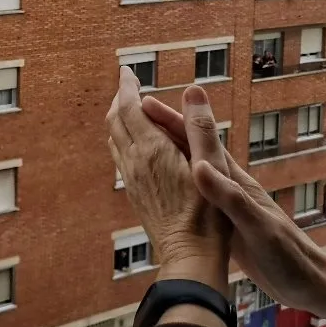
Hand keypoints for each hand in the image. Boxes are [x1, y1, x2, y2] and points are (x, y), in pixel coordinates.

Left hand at [106, 68, 230, 293]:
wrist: (189, 256)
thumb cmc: (207, 214)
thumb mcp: (211, 166)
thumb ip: (199, 126)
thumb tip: (193, 89)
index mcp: (151, 150)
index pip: (129, 108)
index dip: (127, 86)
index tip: (126, 70)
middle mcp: (134, 162)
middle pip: (116, 121)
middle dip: (120, 99)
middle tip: (128, 83)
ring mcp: (131, 179)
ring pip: (115, 139)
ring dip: (119, 118)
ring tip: (130, 108)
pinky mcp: (134, 193)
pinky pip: (120, 157)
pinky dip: (123, 138)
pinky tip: (133, 144)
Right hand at [143, 94, 325, 312]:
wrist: (307, 282)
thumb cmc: (287, 255)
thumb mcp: (258, 225)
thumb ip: (230, 196)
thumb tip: (200, 166)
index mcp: (233, 181)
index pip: (198, 142)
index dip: (173, 121)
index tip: (146, 103)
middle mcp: (227, 185)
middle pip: (189, 148)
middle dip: (163, 128)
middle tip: (136, 111)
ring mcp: (224, 202)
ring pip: (186, 168)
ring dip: (164, 151)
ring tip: (143, 140)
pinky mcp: (222, 221)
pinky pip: (189, 192)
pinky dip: (171, 181)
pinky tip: (163, 183)